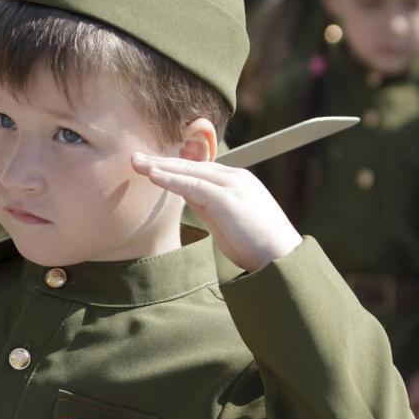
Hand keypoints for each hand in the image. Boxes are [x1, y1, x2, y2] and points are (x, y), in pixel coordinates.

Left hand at [132, 154, 301, 271]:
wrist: (283, 260)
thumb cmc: (258, 247)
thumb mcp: (227, 222)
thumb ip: (208, 207)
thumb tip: (186, 198)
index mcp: (237, 182)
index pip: (199, 170)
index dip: (173, 168)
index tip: (150, 166)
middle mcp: (236, 178)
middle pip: (191, 166)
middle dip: (162, 162)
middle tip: (135, 159)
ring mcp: (233, 186)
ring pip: (189, 171)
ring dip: (160, 166)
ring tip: (136, 163)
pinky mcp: (227, 198)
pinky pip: (192, 184)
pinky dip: (170, 179)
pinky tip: (152, 176)